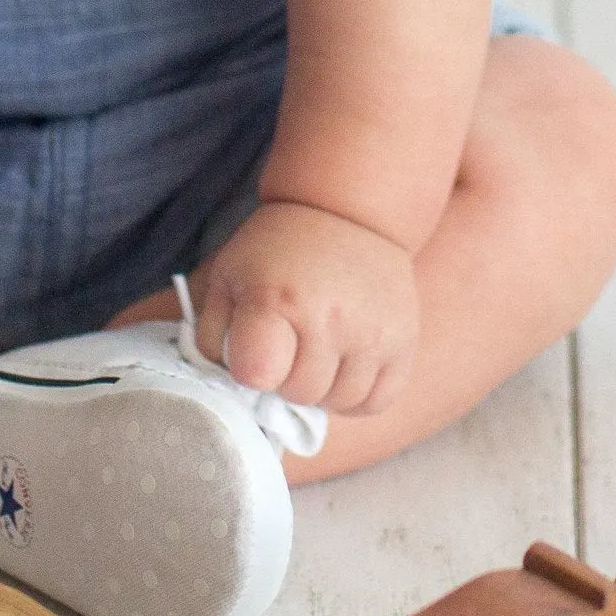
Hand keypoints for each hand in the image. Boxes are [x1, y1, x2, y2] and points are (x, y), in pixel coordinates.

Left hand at [192, 198, 418, 417]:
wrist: (347, 213)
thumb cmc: (278, 250)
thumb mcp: (228, 276)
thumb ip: (211, 334)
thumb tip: (225, 383)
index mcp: (277, 299)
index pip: (257, 375)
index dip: (250, 369)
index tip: (255, 348)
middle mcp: (329, 318)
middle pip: (299, 393)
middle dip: (285, 378)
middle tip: (288, 346)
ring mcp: (372, 332)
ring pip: (338, 402)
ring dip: (322, 388)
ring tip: (317, 354)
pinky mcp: (404, 340)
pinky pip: (376, 401)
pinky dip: (356, 395)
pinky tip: (345, 367)